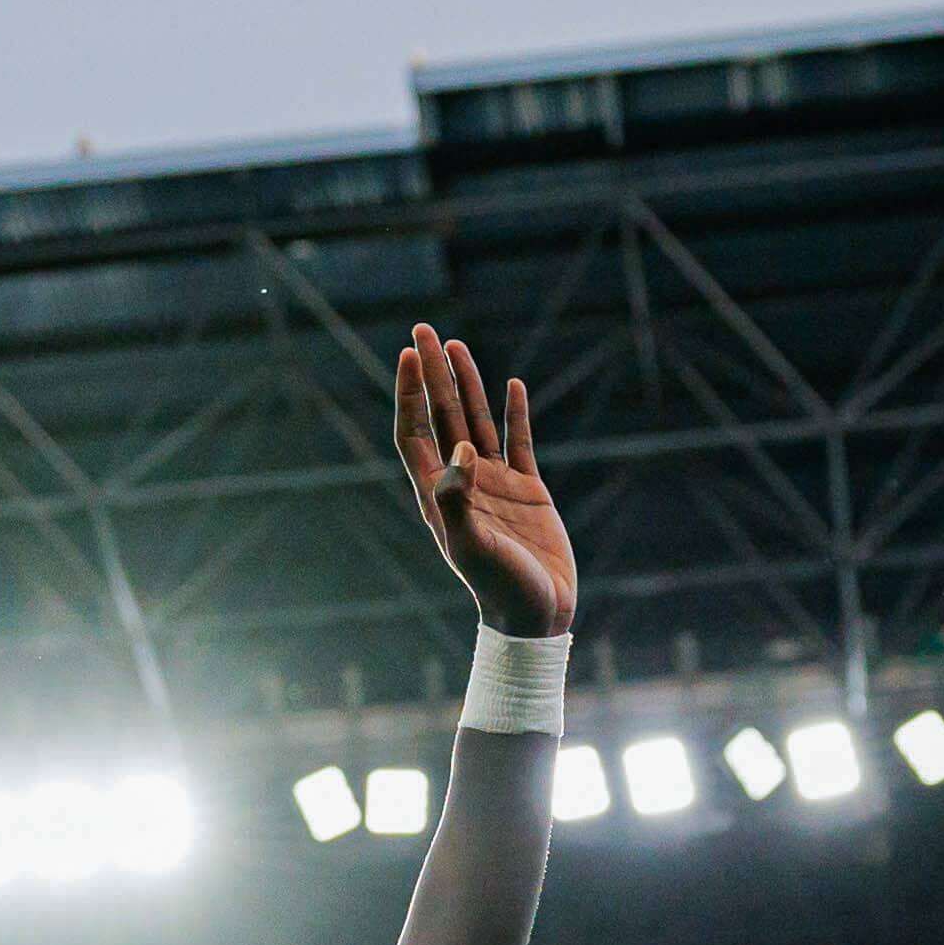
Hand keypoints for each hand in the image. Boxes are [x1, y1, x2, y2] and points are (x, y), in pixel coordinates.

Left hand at [391, 324, 572, 637]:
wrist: (536, 615)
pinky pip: (520, 442)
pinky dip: (515, 414)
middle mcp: (463, 481)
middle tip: (423, 329)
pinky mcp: (528, 490)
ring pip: (476, 421)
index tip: (407, 355)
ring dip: (466, 384)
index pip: (414, 431)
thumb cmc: (499, 588)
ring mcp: (495, 484)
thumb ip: (458, 501)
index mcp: (438, 493)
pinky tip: (513, 386)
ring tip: (457, 346)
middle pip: (440, 415)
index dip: (408, 394)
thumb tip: (459, 450)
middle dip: (431, 374)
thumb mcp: (471, 547)